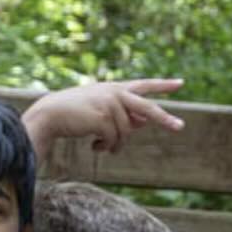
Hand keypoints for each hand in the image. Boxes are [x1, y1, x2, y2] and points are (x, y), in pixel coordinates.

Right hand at [23, 78, 184, 160]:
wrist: (51, 115)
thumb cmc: (75, 114)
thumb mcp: (102, 110)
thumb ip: (124, 114)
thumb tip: (145, 122)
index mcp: (116, 88)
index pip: (144, 85)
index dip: (162, 85)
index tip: (180, 83)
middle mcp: (115, 93)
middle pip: (147, 109)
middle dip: (164, 119)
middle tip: (180, 127)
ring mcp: (109, 104)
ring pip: (127, 132)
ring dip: (116, 144)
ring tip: (102, 145)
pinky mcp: (103, 117)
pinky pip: (114, 140)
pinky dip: (106, 147)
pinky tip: (95, 146)